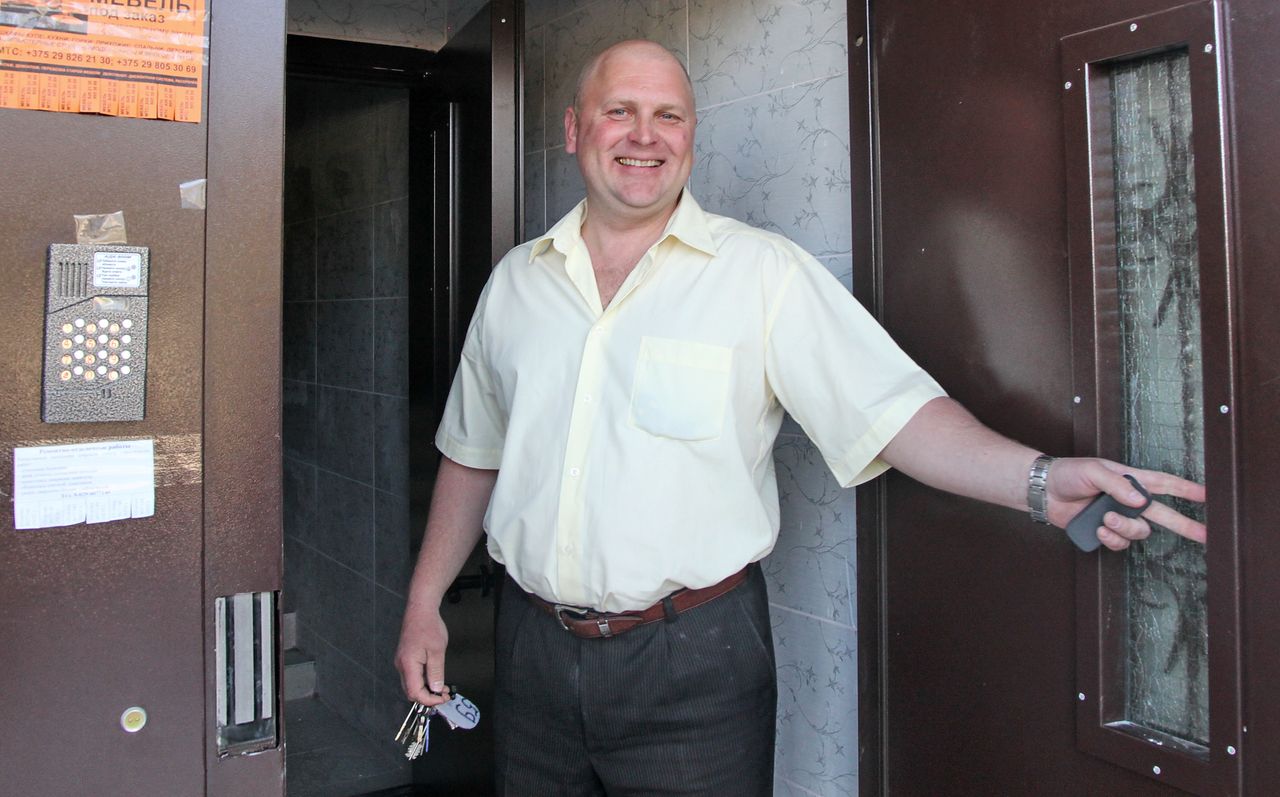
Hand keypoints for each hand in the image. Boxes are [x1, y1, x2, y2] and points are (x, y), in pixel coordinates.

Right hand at [394, 605, 451, 705]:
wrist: (420, 610)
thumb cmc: (429, 626)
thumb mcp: (437, 651)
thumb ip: (436, 672)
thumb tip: (436, 690)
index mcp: (408, 665)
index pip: (415, 692)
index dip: (429, 700)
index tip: (443, 698)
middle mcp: (401, 666)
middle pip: (411, 691)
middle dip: (428, 697)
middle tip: (444, 695)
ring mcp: (402, 662)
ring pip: (411, 685)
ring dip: (426, 690)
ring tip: (443, 688)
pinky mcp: (405, 658)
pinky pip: (412, 676)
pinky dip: (423, 682)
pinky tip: (435, 678)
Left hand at [1045, 457, 1206, 550]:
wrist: (1044, 491)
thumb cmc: (1067, 474)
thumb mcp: (1093, 471)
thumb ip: (1117, 485)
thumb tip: (1140, 500)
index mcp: (1129, 480)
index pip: (1164, 484)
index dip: (1186, 489)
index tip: (1208, 495)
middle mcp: (1127, 500)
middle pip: (1163, 514)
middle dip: (1185, 524)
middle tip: (1205, 535)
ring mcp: (1117, 517)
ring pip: (1139, 531)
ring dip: (1126, 528)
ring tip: (1107, 519)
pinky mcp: (1105, 531)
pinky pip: (1120, 543)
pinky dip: (1112, 539)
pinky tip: (1099, 529)